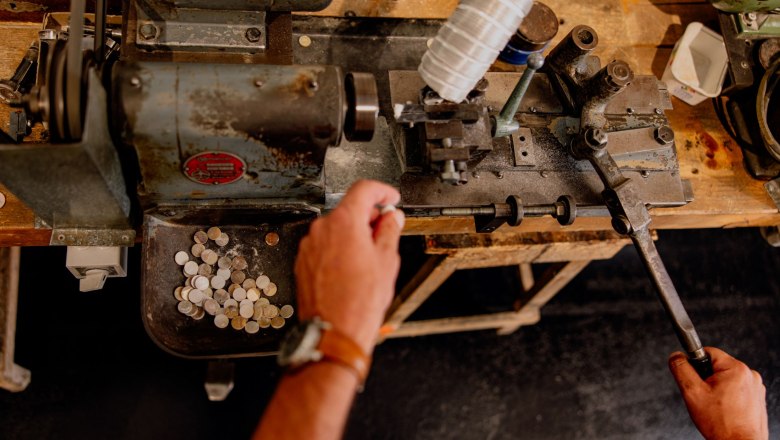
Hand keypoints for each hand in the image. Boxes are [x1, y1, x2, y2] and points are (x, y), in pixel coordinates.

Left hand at [294, 180, 404, 353]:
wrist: (334, 331)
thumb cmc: (358, 302)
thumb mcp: (387, 261)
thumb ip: (390, 231)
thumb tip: (392, 218)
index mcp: (344, 222)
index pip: (364, 189)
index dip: (382, 191)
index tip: (390, 198)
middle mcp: (322, 229)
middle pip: (348, 209)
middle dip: (369, 217)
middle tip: (386, 231)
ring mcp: (309, 246)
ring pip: (336, 229)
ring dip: (353, 235)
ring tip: (370, 257)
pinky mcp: (303, 262)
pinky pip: (325, 246)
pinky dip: (340, 249)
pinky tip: (353, 268)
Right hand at [668, 347, 767, 439]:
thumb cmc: (721, 423)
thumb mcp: (692, 392)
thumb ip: (681, 369)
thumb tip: (675, 356)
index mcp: (736, 369)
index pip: (708, 352)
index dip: (695, 364)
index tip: (694, 379)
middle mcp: (750, 375)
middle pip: (717, 367)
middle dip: (706, 380)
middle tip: (704, 397)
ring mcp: (755, 388)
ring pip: (726, 379)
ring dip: (717, 389)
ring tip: (716, 406)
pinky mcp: (757, 399)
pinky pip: (736, 390)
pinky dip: (728, 398)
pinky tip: (725, 410)